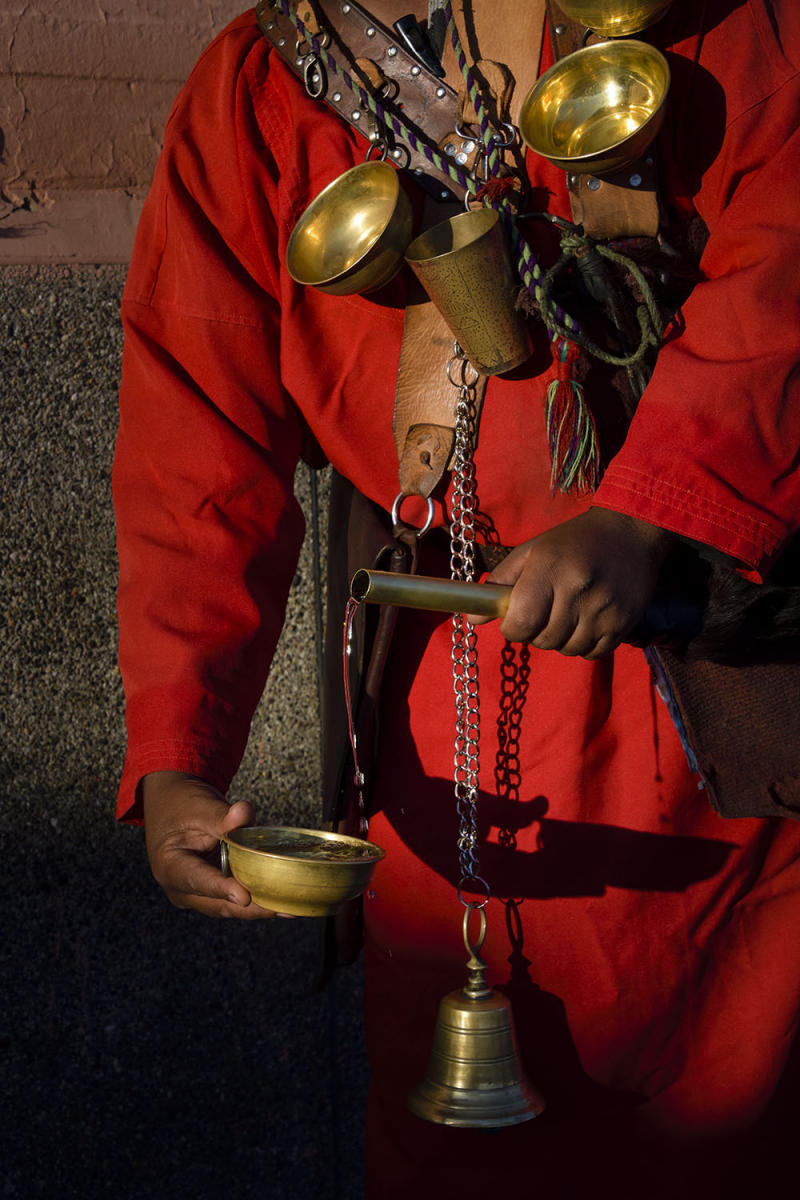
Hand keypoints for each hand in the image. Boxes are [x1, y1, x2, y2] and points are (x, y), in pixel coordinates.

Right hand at [142, 771, 290, 918]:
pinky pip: (234, 900)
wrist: (172, 806)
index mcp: (170, 866)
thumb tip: (244, 813)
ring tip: (288, 910)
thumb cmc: (182, 805)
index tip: (244, 896)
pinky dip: (255, 900)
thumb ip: (222, 815)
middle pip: (217, 903)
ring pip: (228, 907)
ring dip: (257, 908)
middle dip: (250, 908)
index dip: (222, 889)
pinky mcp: (211, 892)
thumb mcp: (200, 805)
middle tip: (280, 908)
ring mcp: (195, 894)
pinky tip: (282, 902)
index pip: (198, 880)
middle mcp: (180, 888)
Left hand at [472, 508, 673, 658]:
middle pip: (543, 639)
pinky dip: (583, 644)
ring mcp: (604, 609)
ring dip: (560, 639)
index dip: (513, 629)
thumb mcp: (532, 551)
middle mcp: (578, 589)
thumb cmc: (573, 541)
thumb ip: (500, 583)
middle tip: (544, 612)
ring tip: (566, 614)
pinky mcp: (623, 623)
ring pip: (567, 649)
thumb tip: (472, 619)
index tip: (515, 621)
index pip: (522, 622)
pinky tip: (585, 621)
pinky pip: (591, 653)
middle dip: (535, 633)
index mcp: (550, 568)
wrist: (631, 532)